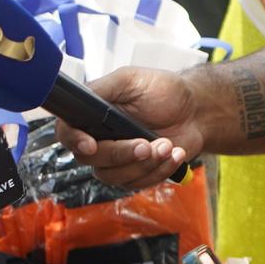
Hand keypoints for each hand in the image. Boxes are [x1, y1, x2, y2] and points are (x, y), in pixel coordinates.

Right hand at [56, 65, 199, 186]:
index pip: (67, 132)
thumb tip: (79, 97)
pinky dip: (159, 170)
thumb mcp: (130, 80)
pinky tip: (175, 153)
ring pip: (115, 176)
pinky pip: (138, 183)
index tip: (92, 145)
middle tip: (147, 143)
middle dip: (122, 154)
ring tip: (168, 145)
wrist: (197, 112)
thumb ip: (101, 89)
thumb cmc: (164, 91)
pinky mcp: (136, 173)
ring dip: (145, 164)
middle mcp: (100, 139)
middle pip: (92, 160)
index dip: (74, 141)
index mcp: (92, 114)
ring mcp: (117, 159)